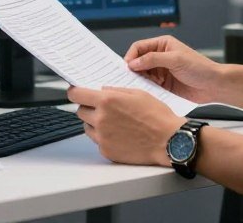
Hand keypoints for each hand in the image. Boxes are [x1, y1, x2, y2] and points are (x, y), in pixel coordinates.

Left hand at [68, 86, 183, 165]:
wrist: (168, 141)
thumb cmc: (157, 116)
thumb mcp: (137, 93)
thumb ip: (115, 90)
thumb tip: (102, 90)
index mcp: (107, 101)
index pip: (76, 95)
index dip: (74, 92)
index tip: (76, 92)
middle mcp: (101, 119)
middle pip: (80, 111)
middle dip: (88, 107)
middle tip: (101, 107)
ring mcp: (102, 137)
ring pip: (87, 127)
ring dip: (94, 122)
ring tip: (114, 122)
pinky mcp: (107, 151)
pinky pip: (97, 141)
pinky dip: (104, 137)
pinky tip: (119, 134)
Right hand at [124, 35, 223, 103]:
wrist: (214, 85)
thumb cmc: (200, 68)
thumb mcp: (175, 60)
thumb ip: (153, 59)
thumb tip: (134, 62)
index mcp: (163, 44)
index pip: (139, 47)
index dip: (131, 56)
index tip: (127, 67)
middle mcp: (160, 56)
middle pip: (139, 61)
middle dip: (134, 69)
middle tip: (129, 79)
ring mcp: (162, 71)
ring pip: (143, 74)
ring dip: (140, 80)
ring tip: (141, 86)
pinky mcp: (164, 84)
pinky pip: (150, 85)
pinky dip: (147, 89)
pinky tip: (149, 92)